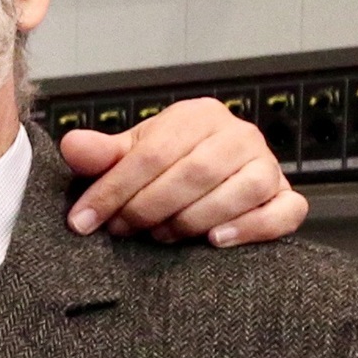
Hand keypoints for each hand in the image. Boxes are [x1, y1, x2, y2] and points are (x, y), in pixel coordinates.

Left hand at [61, 96, 307, 245]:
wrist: (211, 179)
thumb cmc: (166, 166)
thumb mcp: (130, 155)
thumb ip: (102, 154)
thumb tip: (72, 146)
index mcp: (198, 116)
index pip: (153, 152)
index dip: (113, 189)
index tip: (82, 221)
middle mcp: (239, 135)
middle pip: (196, 172)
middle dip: (150, 207)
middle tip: (121, 231)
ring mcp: (268, 165)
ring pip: (240, 191)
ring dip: (193, 219)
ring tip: (161, 236)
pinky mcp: (286, 196)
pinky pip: (283, 212)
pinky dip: (252, 228)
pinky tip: (215, 241)